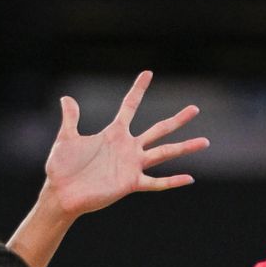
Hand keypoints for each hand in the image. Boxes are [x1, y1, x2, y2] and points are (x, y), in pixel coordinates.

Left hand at [39, 71, 208, 218]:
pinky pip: (155, 183)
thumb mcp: (66, 139)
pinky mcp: (130, 183)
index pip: (130, 107)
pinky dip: (171, 181)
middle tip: (195, 109)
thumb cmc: (62, 168)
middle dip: (177, 120)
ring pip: (164, 153)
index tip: (148, 73)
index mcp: (113, 134)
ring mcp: (131, 165)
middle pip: (157, 129)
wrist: (61, 194)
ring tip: (204, 141)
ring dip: (184, 147)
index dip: (138, 90)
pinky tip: (189, 178)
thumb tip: (66, 98)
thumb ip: (71, 119)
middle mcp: (127, 148)